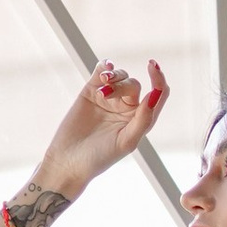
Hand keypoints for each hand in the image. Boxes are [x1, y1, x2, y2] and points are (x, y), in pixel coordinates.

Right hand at [37, 60, 168, 198]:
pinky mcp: (91, 92)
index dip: (158, 78)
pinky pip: (101, 72)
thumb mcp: (126, 141)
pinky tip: (103, 69)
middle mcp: (127, 107)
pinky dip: (104, 66)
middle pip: (134, 84)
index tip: (152, 66)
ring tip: (102, 82)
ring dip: (113, 75)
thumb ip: (143, 119)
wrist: (69, 160)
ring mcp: (109, 98)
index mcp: (141, 119)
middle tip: (105, 95)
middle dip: (122, 85)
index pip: (158, 93)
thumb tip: (155, 95)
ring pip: (120, 76)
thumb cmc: (100, 157)